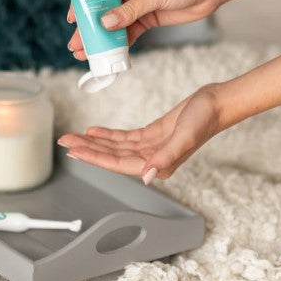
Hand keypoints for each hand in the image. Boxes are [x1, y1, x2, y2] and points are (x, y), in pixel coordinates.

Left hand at [57, 85, 220, 181]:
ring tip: (73, 136)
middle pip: (112, 156)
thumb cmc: (205, 120)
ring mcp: (151, 148)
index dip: (94, 158)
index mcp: (157, 164)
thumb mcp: (185, 136)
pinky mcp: (152, 135)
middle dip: (87, 149)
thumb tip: (148, 177)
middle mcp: (152, 160)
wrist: (216, 104)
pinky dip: (108, 135)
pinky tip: (94, 131)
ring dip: (94, 142)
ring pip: (115, 147)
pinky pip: (124, 138)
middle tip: (64, 141)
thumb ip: (166, 158)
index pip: (118, 164)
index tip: (74, 151)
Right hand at [67, 0, 220, 59]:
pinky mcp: (145, 18)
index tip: (72, 17)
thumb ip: (130, 10)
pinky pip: (128, 32)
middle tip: (75, 44)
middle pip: (100, 7)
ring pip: (112, 23)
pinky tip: (109, 55)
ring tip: (86, 54)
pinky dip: (119, 44)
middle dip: (87, 26)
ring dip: (101, 38)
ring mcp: (135, 3)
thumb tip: (105, 23)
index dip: (81, 0)